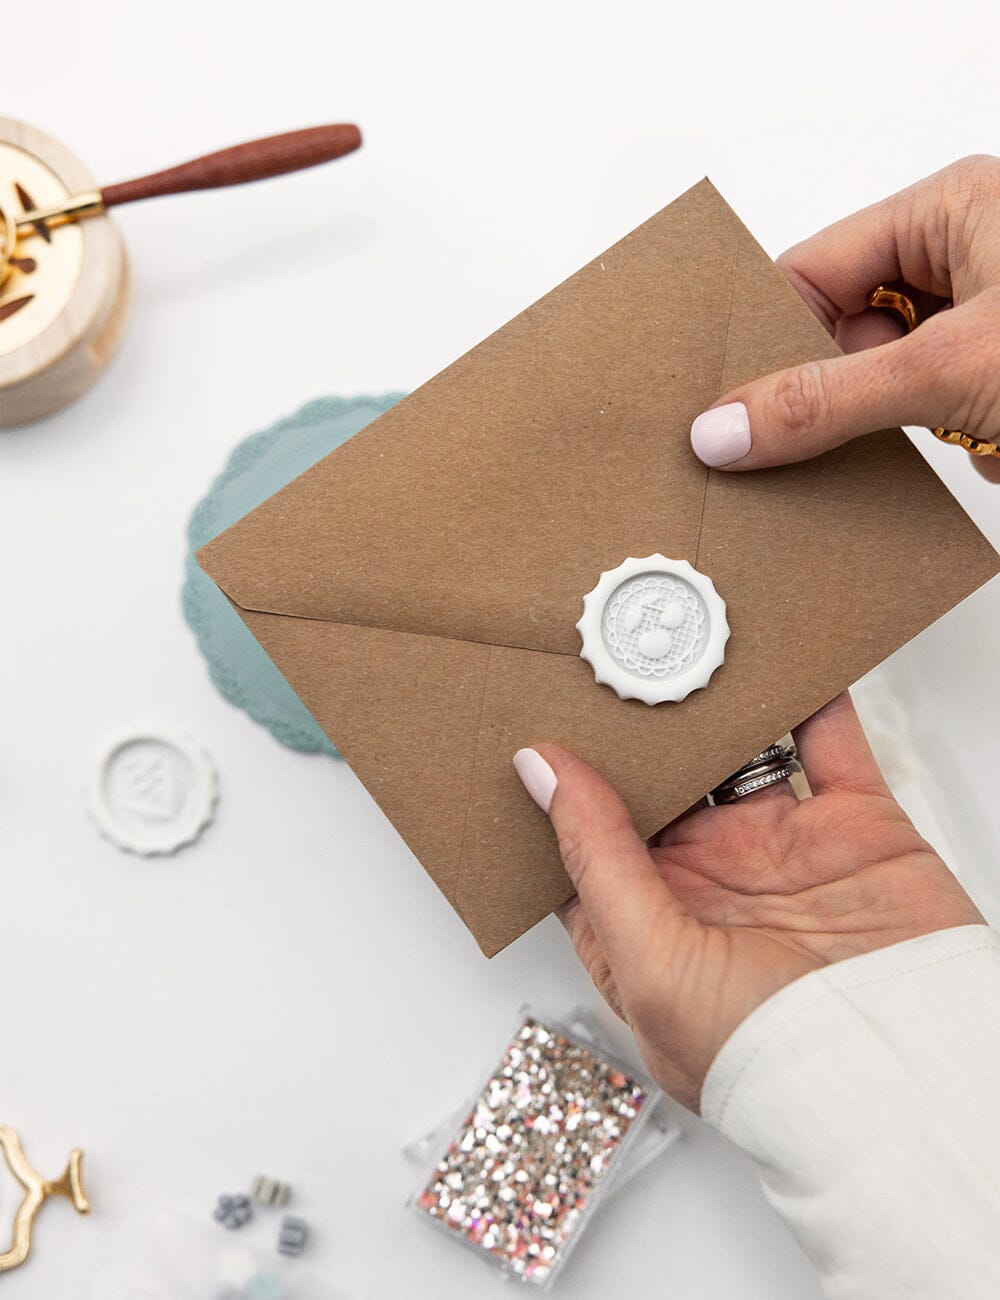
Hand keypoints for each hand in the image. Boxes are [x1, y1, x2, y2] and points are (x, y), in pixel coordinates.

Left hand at [514, 693, 982, 1110]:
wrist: (904, 1080)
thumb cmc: (767, 1066)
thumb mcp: (649, 964)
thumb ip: (597, 859)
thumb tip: (540, 774)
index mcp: (647, 922)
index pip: (589, 836)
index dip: (562, 780)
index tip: (535, 714)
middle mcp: (710, 882)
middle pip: (658, 779)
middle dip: (634, 725)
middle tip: (602, 657)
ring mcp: (780, 850)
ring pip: (736, 751)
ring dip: (713, 701)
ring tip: (678, 640)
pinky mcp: (851, 826)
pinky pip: (828, 741)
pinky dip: (808, 694)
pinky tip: (778, 654)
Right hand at [689, 155, 999, 482]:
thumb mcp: (950, 367)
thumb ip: (831, 401)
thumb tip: (726, 427)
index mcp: (951, 210)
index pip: (814, 272)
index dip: (768, 340)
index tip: (726, 406)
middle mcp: (968, 258)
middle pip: (844, 333)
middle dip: (833, 396)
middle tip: (786, 447)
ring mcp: (987, 325)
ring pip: (887, 384)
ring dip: (893, 430)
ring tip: (898, 449)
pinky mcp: (998, 382)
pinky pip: (931, 417)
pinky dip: (939, 448)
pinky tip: (956, 455)